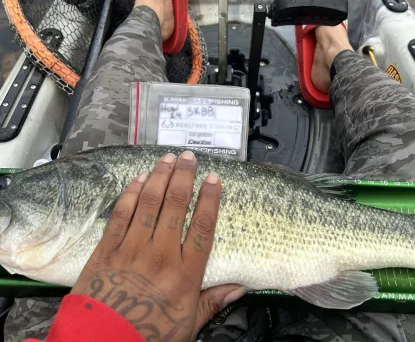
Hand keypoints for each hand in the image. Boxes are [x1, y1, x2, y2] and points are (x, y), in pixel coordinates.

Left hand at [72, 151, 245, 340]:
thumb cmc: (149, 337)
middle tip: (188, 157)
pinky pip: (120, 214)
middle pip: (176, 206)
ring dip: (159, 177)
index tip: (214, 179)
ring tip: (167, 158)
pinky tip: (139, 178)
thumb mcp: (188, 324)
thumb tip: (241, 287)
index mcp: (185, 273)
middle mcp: (161, 254)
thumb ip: (213, 301)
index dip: (210, 199)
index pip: (203, 226)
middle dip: (183, 177)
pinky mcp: (107, 249)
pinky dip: (130, 193)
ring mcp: (132, 248)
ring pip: (149, 204)